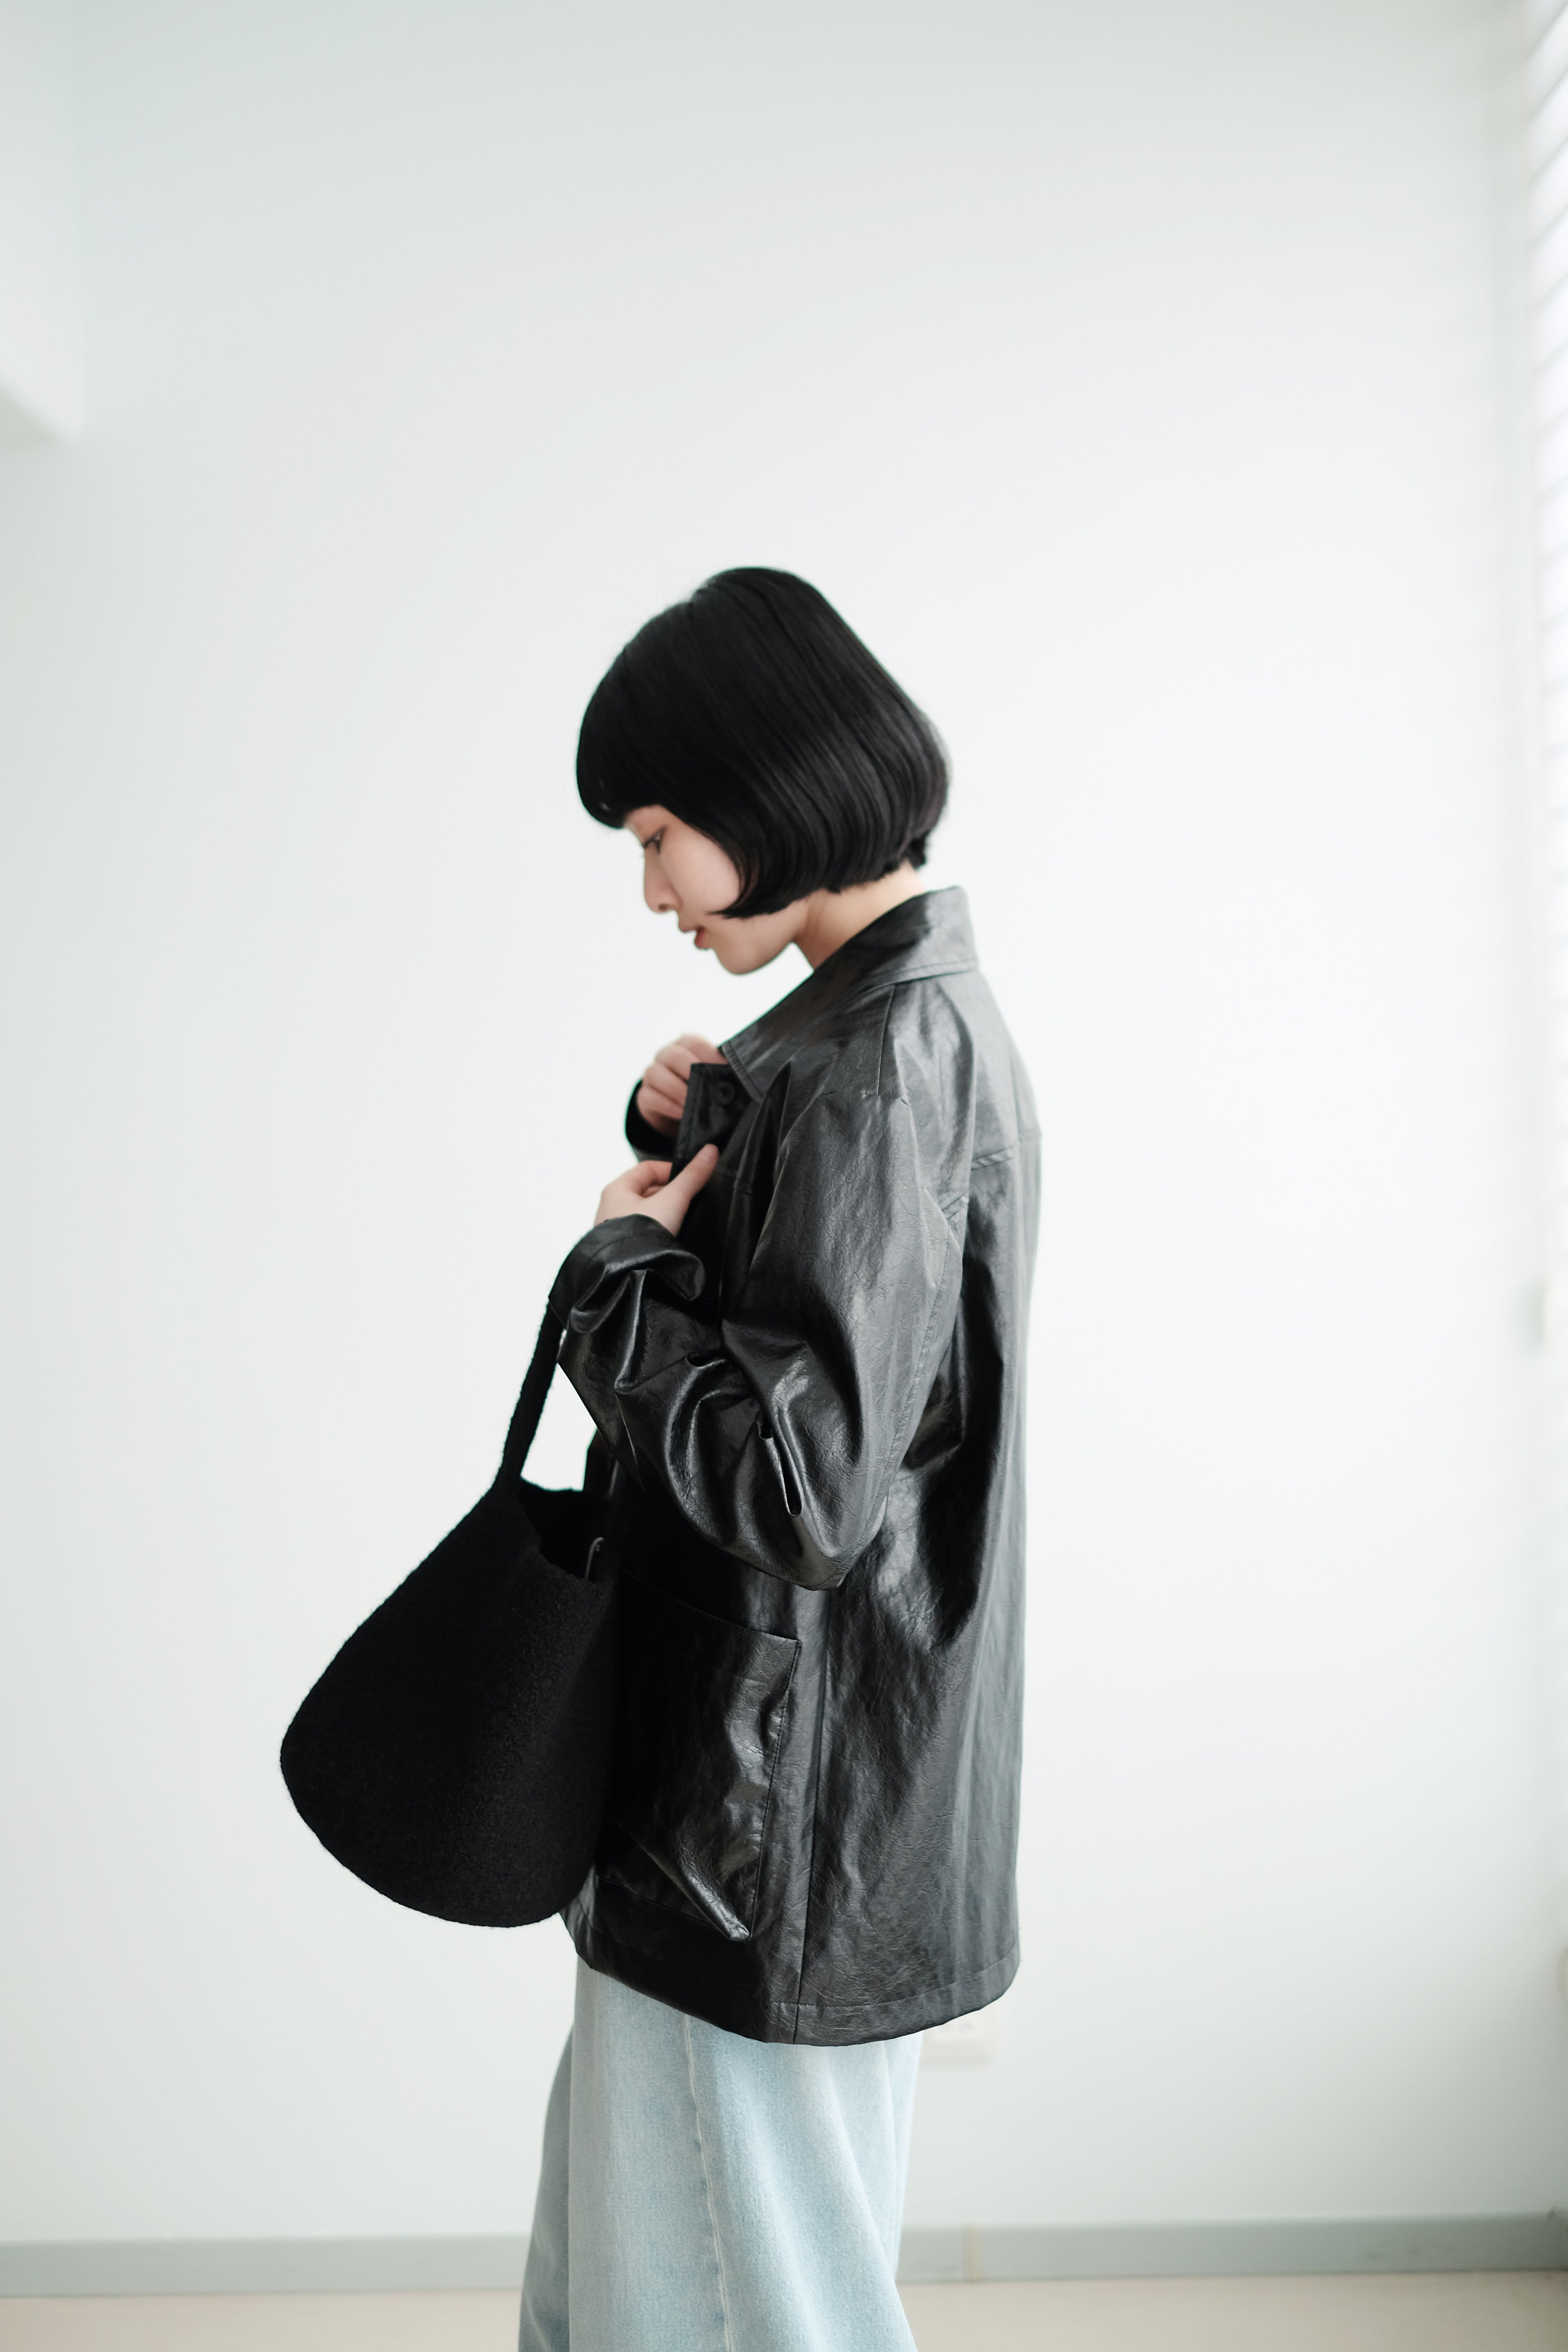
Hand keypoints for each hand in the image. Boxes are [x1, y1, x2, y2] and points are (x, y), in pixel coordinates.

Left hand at [595, 1144, 718, 1235]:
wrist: (628, 1273)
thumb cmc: (643, 1233)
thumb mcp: (673, 1200)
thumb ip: (692, 1177)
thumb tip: (711, 1151)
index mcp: (617, 1188)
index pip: (647, 1168)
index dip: (671, 1170)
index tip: (690, 1179)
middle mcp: (610, 1206)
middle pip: (646, 1190)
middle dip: (669, 1193)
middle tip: (689, 1200)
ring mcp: (613, 1228)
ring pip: (644, 1212)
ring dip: (664, 1212)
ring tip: (682, 1219)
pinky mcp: (620, 1247)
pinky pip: (641, 1230)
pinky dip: (656, 1229)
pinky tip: (670, 1237)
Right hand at [636, 1033, 724, 1137]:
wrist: (678, 1111)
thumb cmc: (701, 1088)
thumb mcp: (711, 1078)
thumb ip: (720, 1074)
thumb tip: (737, 1080)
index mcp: (686, 1045)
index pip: (694, 1042)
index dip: (709, 1054)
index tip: (723, 1070)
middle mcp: (666, 1055)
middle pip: (673, 1055)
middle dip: (690, 1071)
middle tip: (706, 1087)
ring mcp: (652, 1074)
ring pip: (655, 1072)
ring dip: (676, 1088)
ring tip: (691, 1102)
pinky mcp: (644, 1095)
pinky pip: (648, 1096)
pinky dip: (666, 1105)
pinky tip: (681, 1112)